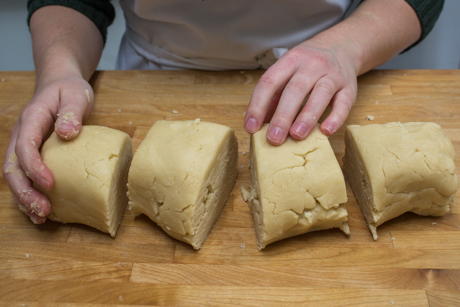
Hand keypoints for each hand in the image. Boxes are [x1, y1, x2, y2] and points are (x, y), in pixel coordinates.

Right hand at [2, 75, 93, 222]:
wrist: (60, 84)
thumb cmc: (69, 90)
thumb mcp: (76, 95)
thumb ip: (72, 112)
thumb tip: (67, 133)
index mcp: (31, 120)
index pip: (25, 146)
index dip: (34, 167)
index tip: (50, 183)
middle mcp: (22, 136)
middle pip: (12, 168)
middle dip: (24, 192)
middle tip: (43, 210)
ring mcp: (24, 147)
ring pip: (15, 177)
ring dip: (25, 198)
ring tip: (41, 217)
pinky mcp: (32, 156)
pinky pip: (25, 178)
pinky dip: (30, 195)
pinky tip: (43, 211)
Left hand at [244, 39, 358, 144]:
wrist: (342, 46)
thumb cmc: (307, 66)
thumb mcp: (287, 73)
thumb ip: (273, 97)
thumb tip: (258, 124)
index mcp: (290, 61)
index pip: (269, 82)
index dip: (257, 105)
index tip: (250, 127)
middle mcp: (311, 65)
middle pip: (295, 90)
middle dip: (282, 116)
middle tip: (273, 139)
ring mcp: (332, 75)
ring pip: (320, 94)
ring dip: (307, 116)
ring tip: (296, 136)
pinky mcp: (349, 87)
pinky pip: (344, 103)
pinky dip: (336, 118)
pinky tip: (326, 131)